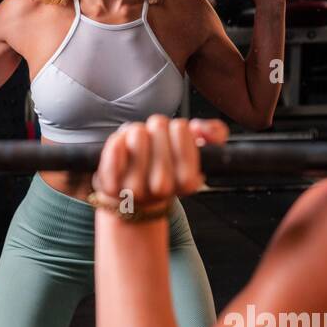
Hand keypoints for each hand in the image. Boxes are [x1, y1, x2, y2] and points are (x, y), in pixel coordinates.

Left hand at [93, 115, 229, 211]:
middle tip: (155, 142)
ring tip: (139, 146)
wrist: (134, 199)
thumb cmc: (166, 169)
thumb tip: (200, 128)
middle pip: (158, 127)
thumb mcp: (197, 152)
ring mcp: (135, 189)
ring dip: (136, 134)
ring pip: (137, 135)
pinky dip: (116, 144)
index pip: (182, 129)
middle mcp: (163, 188)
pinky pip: (114, 150)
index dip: (177, 128)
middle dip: (156, 128)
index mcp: (188, 181)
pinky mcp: (112, 186)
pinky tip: (122, 149)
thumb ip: (214, 134)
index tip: (175, 138)